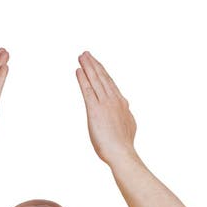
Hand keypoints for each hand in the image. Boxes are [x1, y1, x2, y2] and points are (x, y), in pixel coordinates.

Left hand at [76, 51, 136, 165]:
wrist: (122, 152)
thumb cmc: (124, 146)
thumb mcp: (128, 126)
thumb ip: (125, 116)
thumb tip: (126, 110)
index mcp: (122, 104)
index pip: (111, 84)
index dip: (103, 73)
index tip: (97, 64)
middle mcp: (114, 100)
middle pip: (103, 78)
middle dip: (94, 65)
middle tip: (86, 54)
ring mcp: (105, 104)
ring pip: (96, 80)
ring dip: (88, 67)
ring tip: (82, 57)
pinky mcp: (95, 110)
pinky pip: (88, 90)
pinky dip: (83, 79)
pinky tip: (78, 70)